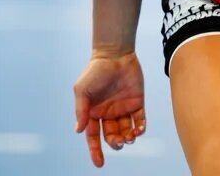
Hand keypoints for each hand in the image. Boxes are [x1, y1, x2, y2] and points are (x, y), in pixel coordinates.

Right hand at [74, 52, 146, 167]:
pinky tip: (138, 129)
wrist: (115, 54)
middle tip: (118, 141)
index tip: (99, 163)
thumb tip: (79, 131)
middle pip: (112, 137)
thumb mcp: (82, 90)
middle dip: (115, 143)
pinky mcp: (137, 103)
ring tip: (130, 136)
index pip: (94, 137)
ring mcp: (123, 109)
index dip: (95, 151)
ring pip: (127, 132)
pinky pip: (140, 121)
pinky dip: (140, 129)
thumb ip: (81, 111)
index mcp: (94, 113)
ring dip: (128, 138)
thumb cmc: (95, 71)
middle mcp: (109, 113)